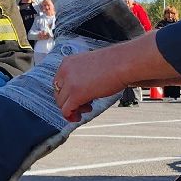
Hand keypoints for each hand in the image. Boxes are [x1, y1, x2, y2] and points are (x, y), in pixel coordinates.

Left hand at [53, 35, 180, 120]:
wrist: (122, 63)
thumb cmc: (113, 63)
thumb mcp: (89, 66)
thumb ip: (80, 76)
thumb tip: (79, 91)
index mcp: (67, 63)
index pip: (58, 82)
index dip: (66, 93)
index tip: (75, 98)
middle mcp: (64, 72)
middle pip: (58, 93)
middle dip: (69, 102)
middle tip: (84, 105)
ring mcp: (69, 83)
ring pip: (61, 103)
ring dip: (72, 109)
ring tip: (87, 108)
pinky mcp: (76, 94)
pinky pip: (66, 110)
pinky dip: (70, 116)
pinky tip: (78, 117)